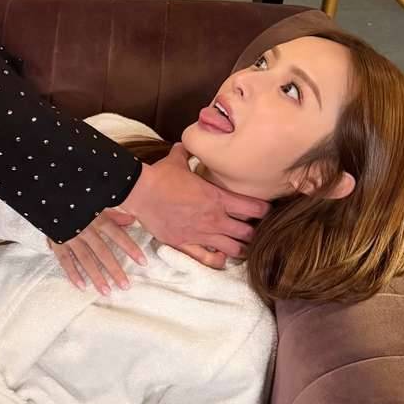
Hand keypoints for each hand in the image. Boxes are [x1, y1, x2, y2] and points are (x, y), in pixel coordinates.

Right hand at [48, 207, 144, 294]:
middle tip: (125, 285)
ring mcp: (70, 236)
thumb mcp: (97, 203)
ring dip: (96, 276)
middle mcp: (85, 229)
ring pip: (85, 259)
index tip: (142, 262)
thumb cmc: (77, 200)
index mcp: (97, 218)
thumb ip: (114, 215)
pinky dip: (73, 274)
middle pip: (102, 252)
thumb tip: (132, 220)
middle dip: (114, 269)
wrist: (49, 195)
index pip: (117, 234)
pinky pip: (65, 260)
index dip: (130, 248)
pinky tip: (82, 286)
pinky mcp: (57, 241)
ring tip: (106, 291)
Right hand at [119, 143, 268, 258]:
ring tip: (239, 244)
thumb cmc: (160, 177)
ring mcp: (201, 234)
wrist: (140, 192)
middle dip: (252, 231)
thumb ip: (186, 153)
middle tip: (251, 228)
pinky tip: (220, 256)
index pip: (254, 208)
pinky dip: (218, 259)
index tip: (263, 209)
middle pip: (247, 232)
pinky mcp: (186, 244)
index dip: (263, 209)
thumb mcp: (177, 161)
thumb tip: (186, 144)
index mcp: (217, 198)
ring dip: (239, 247)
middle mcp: (214, 218)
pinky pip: (208, 258)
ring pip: (233, 249)